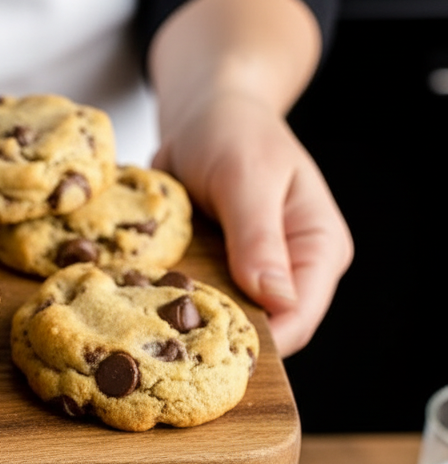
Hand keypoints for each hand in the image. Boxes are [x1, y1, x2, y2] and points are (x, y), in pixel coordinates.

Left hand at [153, 91, 352, 356]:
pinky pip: (200, 303)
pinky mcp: (220, 272)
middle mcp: (292, 270)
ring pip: (228, 321)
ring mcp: (254, 274)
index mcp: (319, 249)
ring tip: (150, 324)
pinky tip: (144, 304)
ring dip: (191, 324)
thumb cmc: (234, 132)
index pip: (299, 317)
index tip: (207, 350)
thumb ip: (258, 236)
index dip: (259, 340)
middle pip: (264, 329)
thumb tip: (275, 298)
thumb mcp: (246, 177)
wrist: (205, 113)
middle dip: (220, 338)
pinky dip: (174, 304)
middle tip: (166, 341)